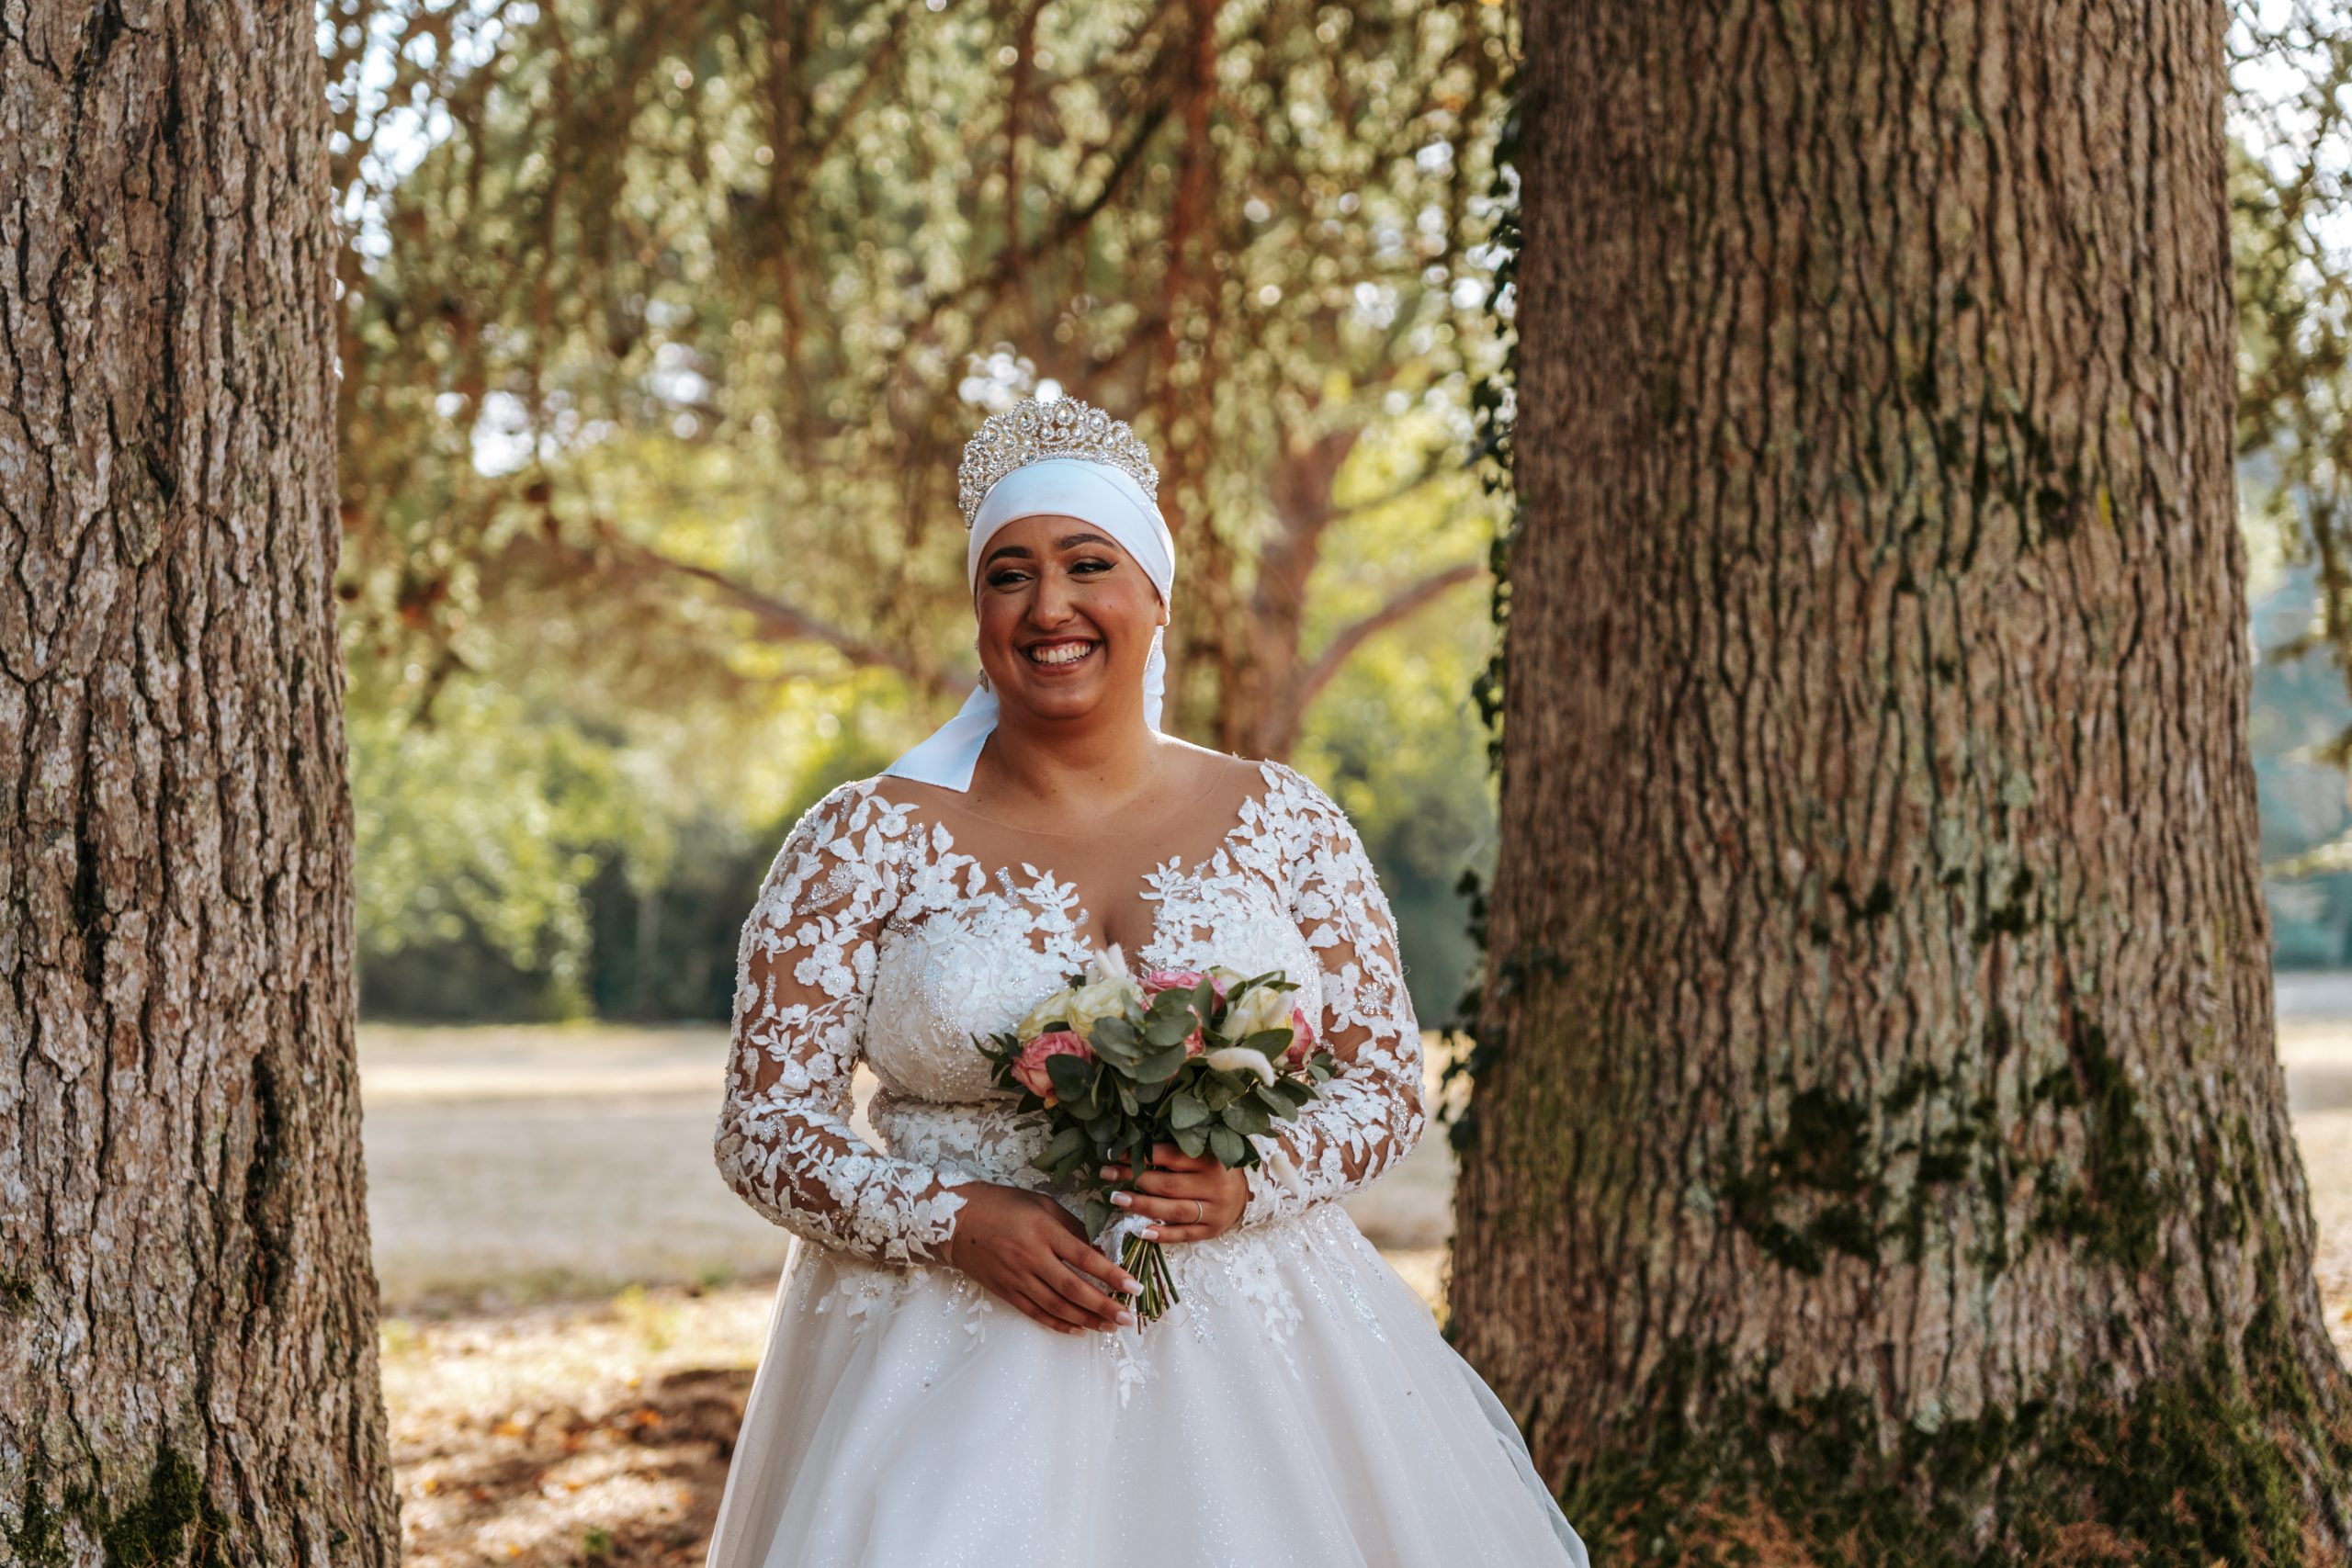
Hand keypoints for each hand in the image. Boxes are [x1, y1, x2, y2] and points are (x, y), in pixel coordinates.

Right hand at [939, 1183, 1140, 1335]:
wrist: (955, 1220)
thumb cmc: (1002, 1204)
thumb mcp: (1041, 1204)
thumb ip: (1071, 1226)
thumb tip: (1099, 1249)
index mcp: (1044, 1231)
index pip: (1085, 1258)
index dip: (1111, 1274)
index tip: (1133, 1287)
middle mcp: (1031, 1257)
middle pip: (1074, 1289)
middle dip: (1104, 1306)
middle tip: (1126, 1317)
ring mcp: (1017, 1277)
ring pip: (1056, 1307)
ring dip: (1086, 1319)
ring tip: (1108, 1327)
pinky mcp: (1005, 1291)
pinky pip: (1035, 1313)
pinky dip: (1058, 1324)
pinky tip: (1077, 1329)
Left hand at [1098, 1142, 1248, 1242]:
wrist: (1248, 1192)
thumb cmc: (1217, 1168)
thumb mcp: (1204, 1152)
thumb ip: (1176, 1151)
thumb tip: (1133, 1145)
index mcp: (1210, 1160)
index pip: (1169, 1156)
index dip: (1140, 1155)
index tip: (1114, 1153)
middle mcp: (1214, 1186)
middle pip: (1168, 1184)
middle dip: (1134, 1179)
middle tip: (1107, 1175)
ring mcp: (1214, 1210)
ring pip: (1173, 1210)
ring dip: (1142, 1205)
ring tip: (1117, 1199)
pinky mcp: (1211, 1230)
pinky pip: (1184, 1234)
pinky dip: (1163, 1234)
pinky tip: (1141, 1231)